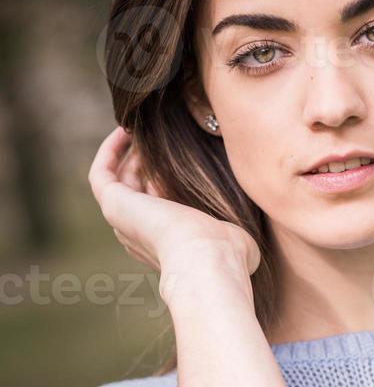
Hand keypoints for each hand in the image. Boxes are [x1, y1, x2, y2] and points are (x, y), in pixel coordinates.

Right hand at [88, 125, 261, 305]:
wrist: (208, 259)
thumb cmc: (229, 253)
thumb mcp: (238, 233)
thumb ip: (237, 224)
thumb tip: (259, 217)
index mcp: (166, 246)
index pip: (160, 207)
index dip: (166, 180)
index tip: (179, 156)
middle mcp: (140, 235)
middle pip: (137, 191)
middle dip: (146, 162)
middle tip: (159, 135)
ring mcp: (124, 221)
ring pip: (119, 181)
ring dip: (128, 154)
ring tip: (143, 127)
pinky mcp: (114, 205)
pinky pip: (101, 174)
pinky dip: (110, 151)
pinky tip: (125, 130)